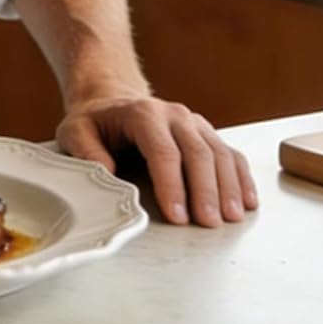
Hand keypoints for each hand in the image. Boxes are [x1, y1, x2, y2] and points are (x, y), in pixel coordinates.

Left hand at [57, 92, 258, 226]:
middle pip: (198, 153)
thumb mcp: (75, 130)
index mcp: (142, 113)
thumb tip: (108, 173)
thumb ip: (85, 149)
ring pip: (219, 154)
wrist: (111, 100)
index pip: (163, 151)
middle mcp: (174, 115)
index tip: (177, 216)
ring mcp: (194, 123)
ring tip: (230, 218)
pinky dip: (242, 177)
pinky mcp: (206, 134)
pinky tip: (247, 202)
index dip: (172, 186)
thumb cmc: (95, 121)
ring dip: (228, 187)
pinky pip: (230, 154)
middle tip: (208, 223)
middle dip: (205, 191)